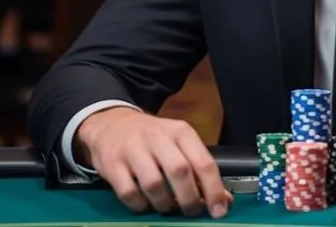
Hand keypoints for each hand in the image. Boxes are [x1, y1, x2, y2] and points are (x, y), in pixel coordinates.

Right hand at [75, 107, 232, 217]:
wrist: (112, 124)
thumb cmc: (152, 138)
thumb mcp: (179, 144)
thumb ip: (200, 170)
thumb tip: (223, 199)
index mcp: (181, 132)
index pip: (204, 162)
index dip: (214, 190)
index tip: (219, 209)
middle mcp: (158, 137)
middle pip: (180, 172)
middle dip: (189, 199)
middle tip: (191, 211)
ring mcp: (133, 149)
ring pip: (154, 184)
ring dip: (164, 204)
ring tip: (167, 207)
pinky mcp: (113, 164)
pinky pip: (129, 192)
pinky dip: (140, 205)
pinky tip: (145, 203)